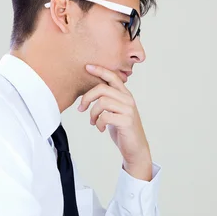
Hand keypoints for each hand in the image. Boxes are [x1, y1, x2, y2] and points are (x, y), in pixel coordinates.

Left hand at [78, 65, 151, 180]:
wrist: (135, 148)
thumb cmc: (123, 130)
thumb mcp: (115, 112)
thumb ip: (108, 101)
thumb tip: (90, 93)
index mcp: (125, 95)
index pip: (112, 77)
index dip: (100, 70)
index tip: (87, 67)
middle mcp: (128, 99)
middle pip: (102, 88)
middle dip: (87, 98)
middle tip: (81, 109)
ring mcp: (128, 110)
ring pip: (102, 102)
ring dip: (92, 113)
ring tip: (93, 122)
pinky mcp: (126, 121)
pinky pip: (105, 116)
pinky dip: (98, 123)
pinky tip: (100, 128)